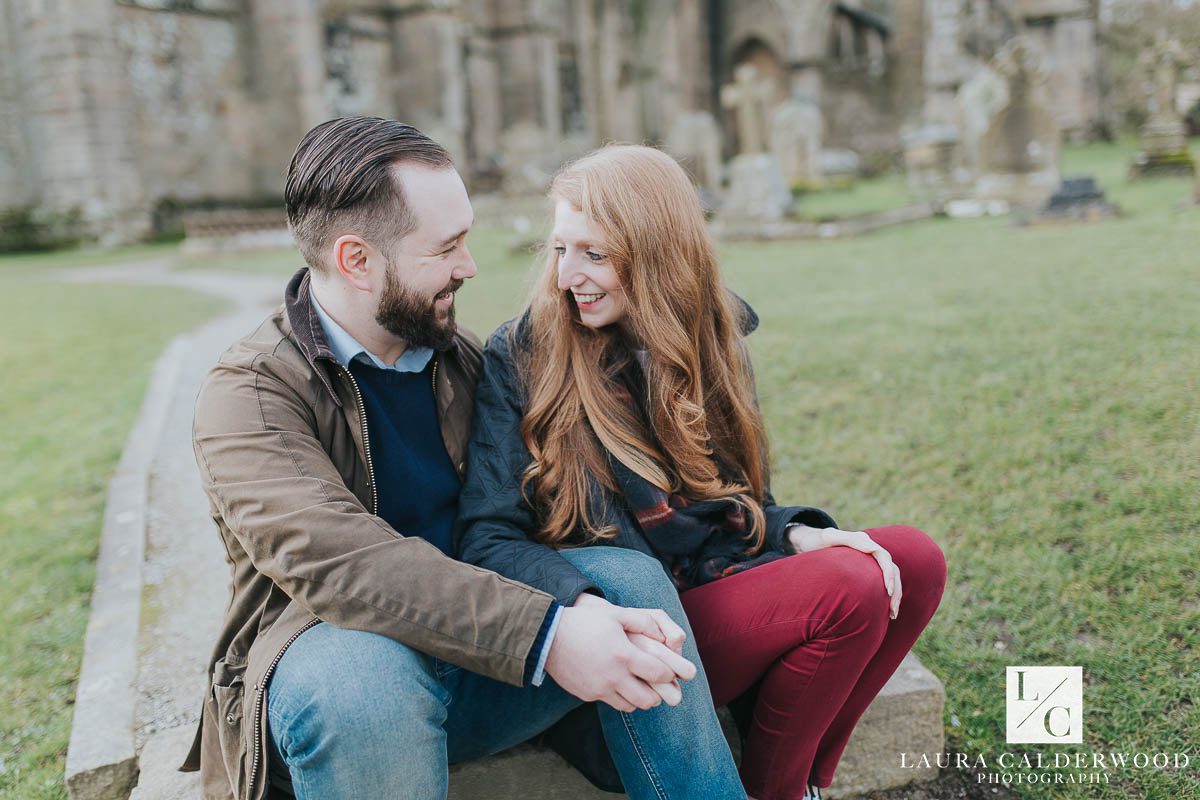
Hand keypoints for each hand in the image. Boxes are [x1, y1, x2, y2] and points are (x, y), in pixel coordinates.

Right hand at [546, 600, 696, 711]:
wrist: (547, 637)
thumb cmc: (583, 622)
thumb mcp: (616, 614)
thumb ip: (643, 622)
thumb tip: (663, 636)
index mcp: (624, 655)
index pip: (659, 674)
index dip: (669, 674)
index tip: (669, 670)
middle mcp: (614, 677)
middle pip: (648, 700)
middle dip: (657, 693)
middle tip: (655, 683)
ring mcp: (600, 689)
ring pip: (631, 706)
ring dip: (638, 698)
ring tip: (636, 684)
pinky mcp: (588, 696)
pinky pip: (611, 702)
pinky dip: (619, 697)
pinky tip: (616, 682)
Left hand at [788, 525, 902, 619]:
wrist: (807, 542)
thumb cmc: (816, 540)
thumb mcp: (829, 537)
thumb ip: (850, 540)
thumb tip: (873, 549)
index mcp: (864, 542)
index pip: (884, 558)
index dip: (889, 574)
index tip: (888, 591)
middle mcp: (869, 550)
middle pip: (892, 570)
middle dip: (896, 590)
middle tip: (893, 610)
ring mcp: (868, 561)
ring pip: (889, 578)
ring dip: (894, 595)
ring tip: (892, 614)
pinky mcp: (864, 570)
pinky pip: (879, 583)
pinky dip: (884, 596)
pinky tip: (882, 611)